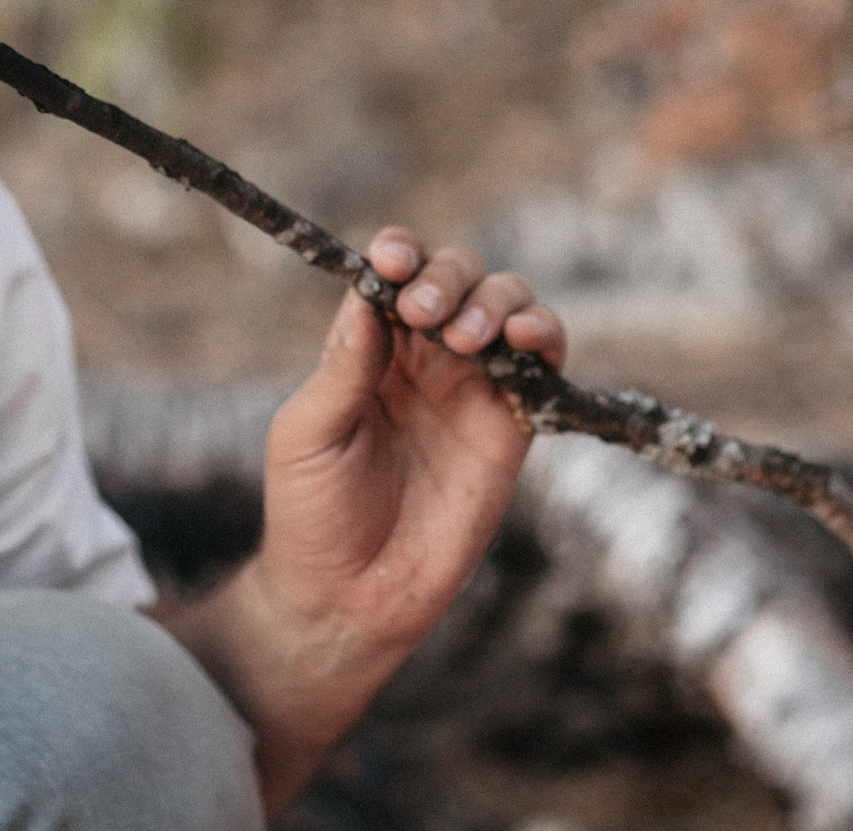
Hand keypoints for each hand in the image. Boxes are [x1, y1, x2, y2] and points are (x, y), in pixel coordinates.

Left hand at [258, 228, 565, 650]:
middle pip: (455, 277)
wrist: (350, 597)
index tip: (393, 260)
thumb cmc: (312, 513)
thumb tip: (369, 300)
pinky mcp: (511, 426)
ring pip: (505, 305)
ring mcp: (471, 387)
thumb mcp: (307, 435)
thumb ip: (343, 370)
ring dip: (495, 300)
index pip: (394, 275)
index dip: (400, 254)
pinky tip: (525, 339)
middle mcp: (423, 357)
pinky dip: (545, 334)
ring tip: (469, 337)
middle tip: (425, 313)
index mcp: (367, 347)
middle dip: (447, 276)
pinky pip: (544, 363)